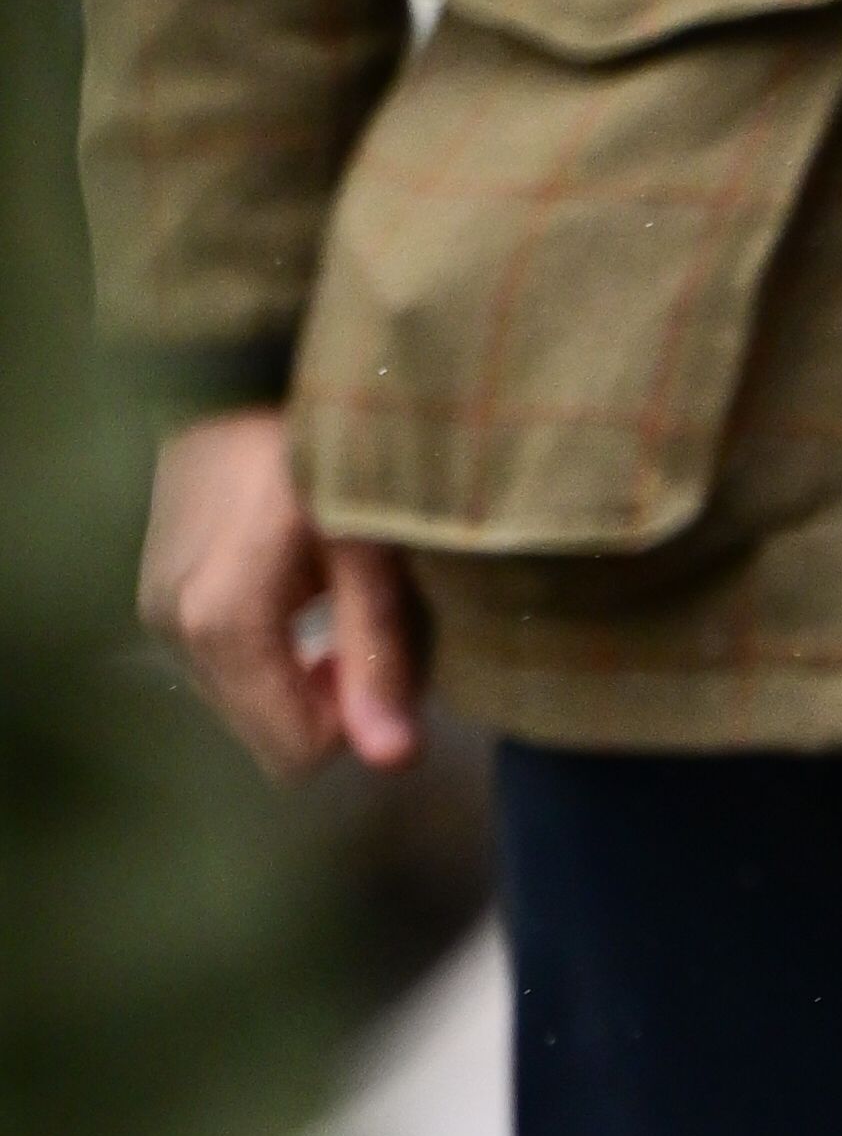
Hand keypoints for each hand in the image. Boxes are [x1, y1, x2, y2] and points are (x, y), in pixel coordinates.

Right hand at [139, 406, 427, 781]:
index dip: (354, 726)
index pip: (292, 753)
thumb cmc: (320, 448)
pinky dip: (267, 652)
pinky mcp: (154, 596)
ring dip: (297, 678)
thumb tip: (393, 761)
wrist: (238, 373)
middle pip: (264, 737)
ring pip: (243, 705)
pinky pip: (221, 667)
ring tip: (333, 604)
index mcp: (221, 623)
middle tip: (366, 629)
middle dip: (325, 704)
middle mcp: (173, 630)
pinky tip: (298, 594)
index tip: (383, 660)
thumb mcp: (368, 545)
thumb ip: (378, 652)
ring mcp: (155, 614)